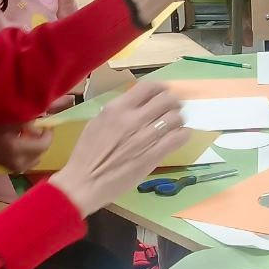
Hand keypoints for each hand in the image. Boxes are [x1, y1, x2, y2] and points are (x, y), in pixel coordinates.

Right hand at [0, 122, 52, 173]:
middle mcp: (20, 161)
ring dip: (37, 146)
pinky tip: (23, 144)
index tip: (46, 124)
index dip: (48, 133)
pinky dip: (31, 152)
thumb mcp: (4, 120)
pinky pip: (30, 161)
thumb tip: (40, 125)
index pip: (44, 144)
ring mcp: (17, 168)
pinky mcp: (15, 170)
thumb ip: (25, 123)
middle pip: (42, 151)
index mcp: (16, 148)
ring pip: (38, 156)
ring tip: (29, 136)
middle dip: (42, 139)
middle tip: (37, 128)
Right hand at [49, 81, 189, 216]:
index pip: (148, 87)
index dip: (160, 88)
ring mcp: (145, 138)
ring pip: (175, 117)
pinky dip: (183, 134)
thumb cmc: (87, 153)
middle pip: (166, 99)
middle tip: (173, 109)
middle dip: (173, 102)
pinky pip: (178, 138)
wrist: (85, 182)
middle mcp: (133, 119)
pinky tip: (180, 136)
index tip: (163, 93)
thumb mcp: (97, 123)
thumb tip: (137, 106)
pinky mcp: (153, 156)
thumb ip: (118, 112)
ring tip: (176, 124)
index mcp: (117, 108)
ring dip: (179, 119)